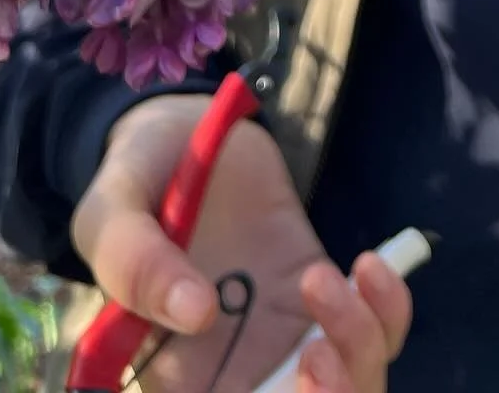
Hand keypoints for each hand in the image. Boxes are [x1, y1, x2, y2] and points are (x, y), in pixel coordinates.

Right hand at [70, 94, 411, 392]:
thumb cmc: (133, 180)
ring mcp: (284, 334)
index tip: (289, 378)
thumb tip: (195, 313)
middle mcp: (235, 370)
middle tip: (314, 352)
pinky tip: (366, 265)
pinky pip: (374, 330)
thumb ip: (136, 260)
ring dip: (358, 354)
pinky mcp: (320, 294)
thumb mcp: (110, 211)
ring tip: (317, 279)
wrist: (182, 131)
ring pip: (350, 388)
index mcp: (174, 377)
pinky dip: (388, 312)